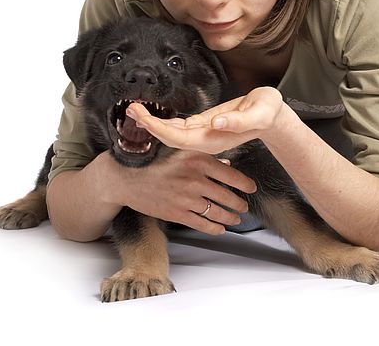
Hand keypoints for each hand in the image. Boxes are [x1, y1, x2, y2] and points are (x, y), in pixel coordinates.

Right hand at [106, 150, 256, 234]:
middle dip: (239, 204)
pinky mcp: (177, 213)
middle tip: (244, 206)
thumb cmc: (153, 159)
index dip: (245, 184)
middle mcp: (195, 179)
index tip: (251, 188)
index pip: (231, 175)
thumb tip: (227, 164)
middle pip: (227, 196)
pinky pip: (202, 224)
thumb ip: (205, 157)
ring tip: (235, 219)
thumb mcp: (181, 151)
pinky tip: (220, 228)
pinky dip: (215, 228)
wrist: (126, 176)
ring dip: (230, 218)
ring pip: (217, 212)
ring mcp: (187, 198)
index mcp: (198, 160)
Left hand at [126, 86, 287, 154]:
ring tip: (135, 110)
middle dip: (149, 125)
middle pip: (170, 136)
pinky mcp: (204, 125)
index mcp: (214, 139)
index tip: (143, 117)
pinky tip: (152, 115)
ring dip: (153, 122)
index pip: (179, 138)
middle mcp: (205, 139)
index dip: (159, 129)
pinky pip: (179, 126)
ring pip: (172, 132)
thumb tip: (216, 122)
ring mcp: (203, 134)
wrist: (274, 117)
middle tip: (131, 109)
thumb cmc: (268, 113)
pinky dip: (164, 121)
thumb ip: (238, 120)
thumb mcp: (258, 113)